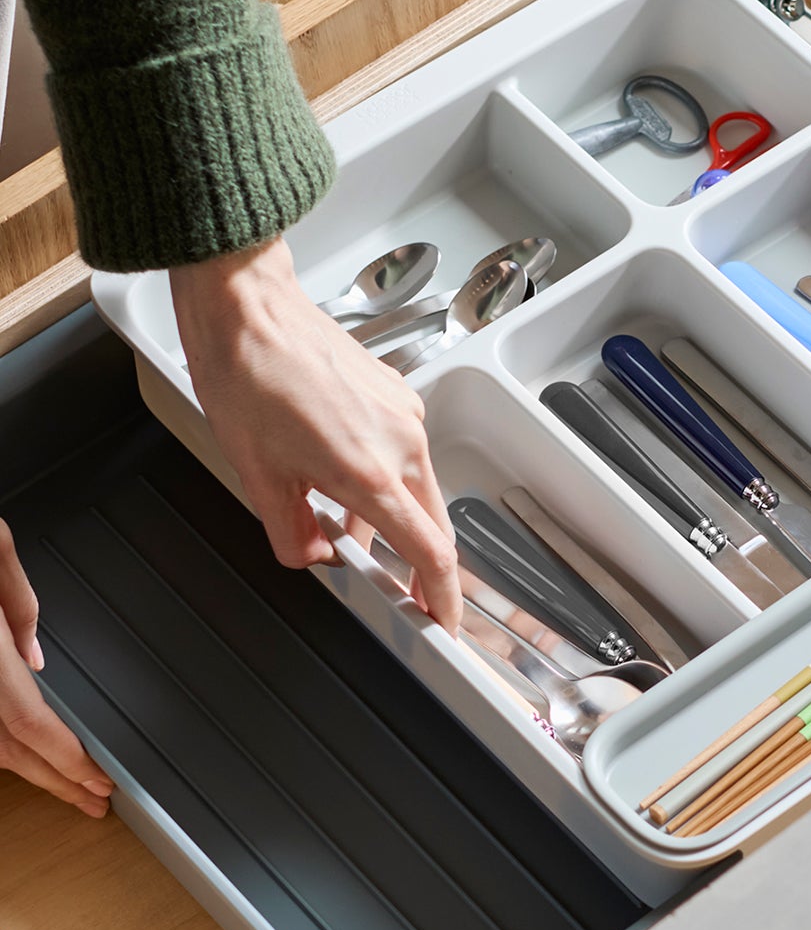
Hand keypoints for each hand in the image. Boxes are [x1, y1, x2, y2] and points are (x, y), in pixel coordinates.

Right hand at [0, 519, 113, 813]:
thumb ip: (18, 603)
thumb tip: (33, 661)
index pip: (28, 724)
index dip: (66, 761)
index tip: (98, 781)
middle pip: (7, 750)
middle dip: (55, 781)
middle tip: (93, 801)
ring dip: (25, 769)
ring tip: (66, 786)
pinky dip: (1, 743)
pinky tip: (18, 753)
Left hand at [171, 238, 462, 631]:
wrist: (249, 308)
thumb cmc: (248, 375)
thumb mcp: (257, 475)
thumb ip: (291, 533)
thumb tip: (312, 555)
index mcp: (370, 472)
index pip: (429, 553)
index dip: (442, 598)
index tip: (443, 621)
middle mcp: (401, 443)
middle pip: (432, 524)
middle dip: (418, 565)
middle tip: (399, 591)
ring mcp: (404, 414)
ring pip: (417, 487)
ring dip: (389, 517)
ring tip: (335, 522)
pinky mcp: (397, 394)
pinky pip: (405, 452)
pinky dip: (384, 477)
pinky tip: (338, 475)